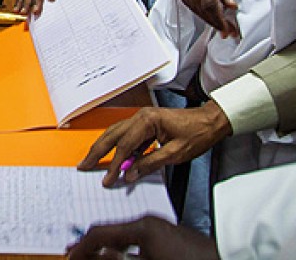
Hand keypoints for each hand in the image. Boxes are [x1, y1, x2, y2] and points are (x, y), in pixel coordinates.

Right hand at [67, 217, 218, 259]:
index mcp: (142, 226)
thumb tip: (94, 256)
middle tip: (78, 256)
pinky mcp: (168, 237)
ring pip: (123, 237)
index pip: (100, 233)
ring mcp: (159, 229)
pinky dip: (124, 249)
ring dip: (109, 249)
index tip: (71, 256)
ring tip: (96, 257)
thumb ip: (117, 259)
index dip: (82, 247)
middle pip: (110, 233)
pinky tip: (121, 256)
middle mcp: (149, 222)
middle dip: (92, 247)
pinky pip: (137, 240)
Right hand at [77, 103, 230, 185]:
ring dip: (103, 147)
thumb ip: (150, 163)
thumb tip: (131, 173)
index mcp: (148, 120)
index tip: (108, 178)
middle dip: (97, 151)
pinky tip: (115, 158)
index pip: (125, 145)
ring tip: (92, 160)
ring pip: (116, 133)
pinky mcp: (146, 124)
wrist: (211, 121)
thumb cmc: (197, 133)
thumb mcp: (175, 153)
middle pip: (112, 135)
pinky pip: (127, 136)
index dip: (115, 164)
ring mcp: (142, 119)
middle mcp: (141, 116)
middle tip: (84, 165)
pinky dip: (118, 147)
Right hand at [170, 0, 239, 36]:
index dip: (218, 20)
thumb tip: (230, 6)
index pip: (210, 5)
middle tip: (226, 30)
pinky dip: (194, 8)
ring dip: (204, 17)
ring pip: (191, 6)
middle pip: (200, 8)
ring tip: (216, 23)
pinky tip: (202, 12)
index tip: (227, 29)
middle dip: (213, 21)